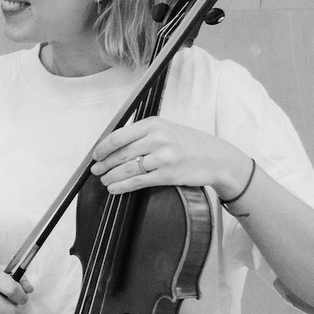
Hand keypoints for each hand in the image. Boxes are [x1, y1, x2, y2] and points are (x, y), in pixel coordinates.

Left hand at [91, 118, 251, 199]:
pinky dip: (122, 186)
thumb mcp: (167, 130)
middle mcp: (158, 138)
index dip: (103, 148)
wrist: (218, 158)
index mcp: (154, 124)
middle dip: (104, 164)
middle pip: (120, 153)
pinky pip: (138, 182)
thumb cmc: (190, 144)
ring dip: (110, 176)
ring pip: (126, 169)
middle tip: (96, 171)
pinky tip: (114, 188)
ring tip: (104, 180)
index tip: (96, 155)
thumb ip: (142, 134)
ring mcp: (163, 157)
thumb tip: (113, 144)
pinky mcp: (167, 174)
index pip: (119, 136)